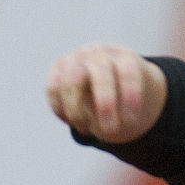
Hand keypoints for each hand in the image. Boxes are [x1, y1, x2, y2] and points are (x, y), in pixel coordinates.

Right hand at [45, 44, 166, 142]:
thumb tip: (97, 121)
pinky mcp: (58, 65)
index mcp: (125, 58)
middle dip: (106, 104)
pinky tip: (71, 122)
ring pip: (70, 83)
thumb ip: (120, 109)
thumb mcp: (132, 102)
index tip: (131, 120)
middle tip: (110, 131)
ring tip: (86, 131)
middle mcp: (100, 53)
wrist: (109, 74)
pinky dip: (60, 109)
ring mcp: (76, 57)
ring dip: (77, 112)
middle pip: (100, 74)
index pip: (128, 73)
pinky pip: (53, 89)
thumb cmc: (125, 95)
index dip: (130, 97)